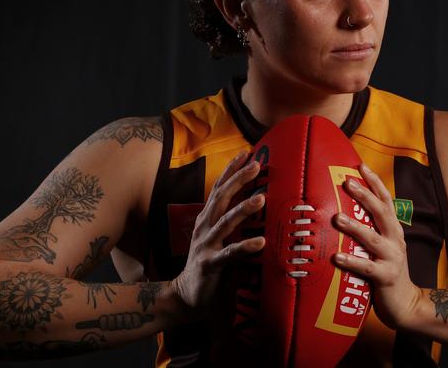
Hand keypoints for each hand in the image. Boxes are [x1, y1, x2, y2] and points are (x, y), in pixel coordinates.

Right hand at [172, 151, 264, 321]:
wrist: (186, 295)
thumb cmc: (208, 262)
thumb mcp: (217, 236)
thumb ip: (230, 219)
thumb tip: (255, 200)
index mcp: (206, 218)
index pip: (219, 188)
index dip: (231, 170)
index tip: (245, 153)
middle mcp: (204, 226)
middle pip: (221, 198)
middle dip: (238, 179)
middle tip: (256, 165)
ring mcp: (205, 245)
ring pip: (225, 222)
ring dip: (243, 209)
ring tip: (261, 197)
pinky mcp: (209, 264)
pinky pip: (229, 254)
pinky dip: (245, 246)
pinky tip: (260, 242)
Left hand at [332, 163, 420, 329]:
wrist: (406, 303)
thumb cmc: (386, 270)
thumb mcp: (381, 245)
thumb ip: (369, 229)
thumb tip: (341, 210)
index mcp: (393, 230)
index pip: (386, 200)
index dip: (374, 182)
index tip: (361, 165)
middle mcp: (395, 239)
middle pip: (381, 212)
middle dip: (365, 196)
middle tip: (347, 182)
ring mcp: (392, 258)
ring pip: (372, 238)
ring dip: (355, 227)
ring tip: (337, 218)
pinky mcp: (386, 277)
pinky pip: (367, 268)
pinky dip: (352, 261)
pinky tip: (337, 257)